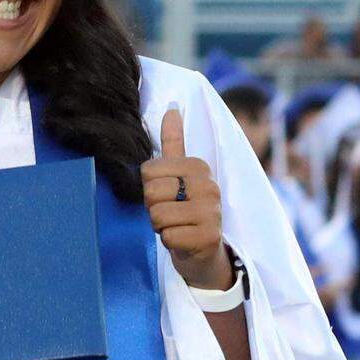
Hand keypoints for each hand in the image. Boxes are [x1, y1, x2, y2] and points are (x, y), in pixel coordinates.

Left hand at [142, 107, 232, 290]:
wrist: (205, 253)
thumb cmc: (186, 209)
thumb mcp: (180, 174)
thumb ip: (174, 142)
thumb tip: (172, 106)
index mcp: (199, 167)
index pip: (148, 171)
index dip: (149, 188)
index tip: (168, 196)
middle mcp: (209, 186)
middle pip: (151, 192)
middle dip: (153, 207)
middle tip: (171, 214)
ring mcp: (211, 212)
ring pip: (158, 215)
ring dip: (161, 226)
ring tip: (176, 226)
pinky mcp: (208, 238)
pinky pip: (168, 237)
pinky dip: (170, 242)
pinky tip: (183, 241)